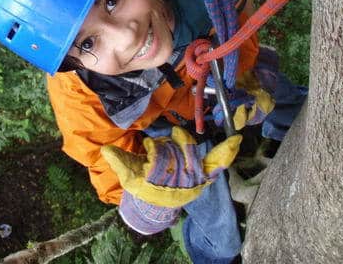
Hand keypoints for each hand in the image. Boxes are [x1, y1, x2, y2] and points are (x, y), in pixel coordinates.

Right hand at [101, 126, 241, 207]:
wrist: (158, 202)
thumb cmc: (143, 185)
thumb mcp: (128, 175)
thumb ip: (119, 161)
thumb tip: (106, 150)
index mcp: (160, 180)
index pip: (158, 157)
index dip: (153, 150)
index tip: (148, 147)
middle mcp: (179, 181)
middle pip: (174, 150)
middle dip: (165, 144)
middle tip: (157, 148)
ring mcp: (194, 178)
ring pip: (188, 149)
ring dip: (179, 143)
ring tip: (171, 146)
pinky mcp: (204, 175)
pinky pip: (217, 162)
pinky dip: (226, 152)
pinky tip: (235, 141)